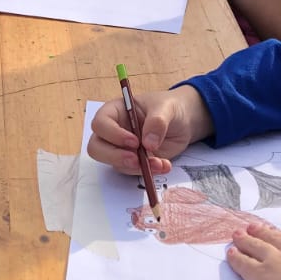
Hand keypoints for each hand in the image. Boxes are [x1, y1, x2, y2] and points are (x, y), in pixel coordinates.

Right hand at [86, 86, 212, 175]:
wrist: (183, 122)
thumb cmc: (169, 107)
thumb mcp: (166, 108)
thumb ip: (157, 122)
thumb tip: (148, 143)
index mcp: (115, 111)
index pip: (100, 124)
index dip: (113, 134)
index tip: (134, 141)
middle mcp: (113, 131)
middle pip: (97, 148)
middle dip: (115, 157)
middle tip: (135, 160)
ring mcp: (122, 149)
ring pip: (115, 163)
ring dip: (137, 168)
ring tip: (160, 163)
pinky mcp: (134, 162)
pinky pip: (133, 171)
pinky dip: (148, 172)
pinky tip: (164, 165)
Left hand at [227, 223, 280, 279]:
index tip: (279, 234)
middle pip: (274, 239)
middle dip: (263, 233)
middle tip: (253, 227)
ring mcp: (275, 262)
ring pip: (256, 246)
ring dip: (246, 240)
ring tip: (238, 235)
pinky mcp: (259, 276)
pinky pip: (243, 263)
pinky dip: (236, 257)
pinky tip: (231, 254)